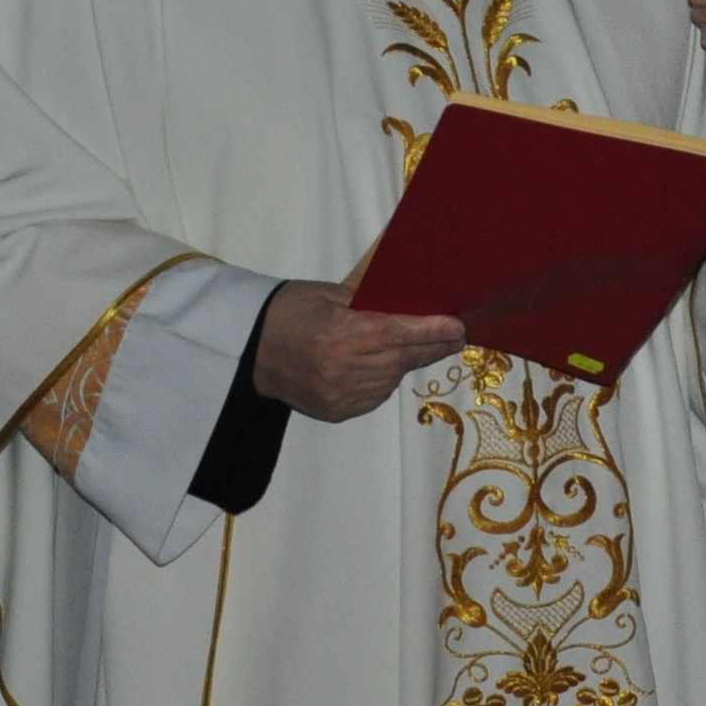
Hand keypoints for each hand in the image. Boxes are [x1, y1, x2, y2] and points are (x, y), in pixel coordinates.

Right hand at [251, 282, 467, 423]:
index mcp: (341, 335)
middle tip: (454, 337)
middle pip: (401, 359)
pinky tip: (383, 366)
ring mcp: (339, 395)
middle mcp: (342, 369)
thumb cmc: (286, 312)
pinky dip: (384, 380)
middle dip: (429, 347)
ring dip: (406, 363)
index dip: (432, 332)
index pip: (399, 334)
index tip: (457, 328)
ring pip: (391, 380)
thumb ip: (368, 303)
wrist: (247, 350)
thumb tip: (409, 307)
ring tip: (417, 348)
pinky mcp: (335, 411)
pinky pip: (374, 396)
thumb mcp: (327, 295)